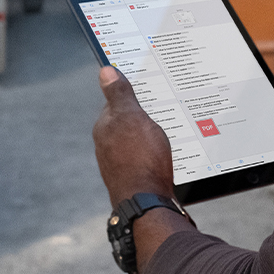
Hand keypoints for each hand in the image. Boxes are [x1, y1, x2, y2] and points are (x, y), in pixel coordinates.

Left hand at [93, 66, 175, 206]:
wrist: (147, 203)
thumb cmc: (140, 159)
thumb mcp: (132, 117)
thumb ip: (120, 94)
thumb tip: (105, 70)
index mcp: (105, 126)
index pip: (115, 99)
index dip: (132, 92)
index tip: (148, 85)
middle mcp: (107, 144)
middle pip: (127, 120)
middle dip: (143, 114)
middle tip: (166, 107)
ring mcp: (118, 162)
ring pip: (136, 139)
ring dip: (150, 134)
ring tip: (168, 132)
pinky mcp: (132, 176)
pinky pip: (143, 156)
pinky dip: (153, 151)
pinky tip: (165, 153)